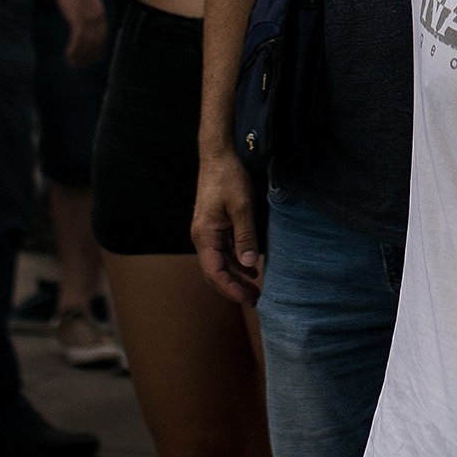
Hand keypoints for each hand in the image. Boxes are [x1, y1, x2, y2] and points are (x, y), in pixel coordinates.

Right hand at [53, 0, 107, 68]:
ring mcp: (90, 20)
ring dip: (79, 56)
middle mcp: (99, 20)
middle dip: (88, 57)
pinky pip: (77, 39)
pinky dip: (73, 49)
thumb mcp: (85, 6)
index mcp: (102, 17)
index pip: (102, 39)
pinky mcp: (79, 19)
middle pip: (95, 44)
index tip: (91, 60)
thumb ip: (86, 18)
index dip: (97, 51)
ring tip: (72, 64)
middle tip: (80, 66)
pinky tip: (68, 55)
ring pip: (86, 44)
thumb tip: (84, 28)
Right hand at [191, 148, 263, 305]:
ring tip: (255, 290)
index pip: (215, 272)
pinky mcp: (213, 227)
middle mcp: (201, 237)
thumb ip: (246, 235)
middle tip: (255, 301)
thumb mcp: (242, 206)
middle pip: (214, 272)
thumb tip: (250, 264)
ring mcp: (206, 233)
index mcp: (205, 234)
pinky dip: (235, 263)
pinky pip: (222, 252)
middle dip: (233, 289)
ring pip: (218, 264)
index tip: (248, 299)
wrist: (218, 156)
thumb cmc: (229, 177)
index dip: (231, 289)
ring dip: (235, 278)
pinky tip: (250, 269)